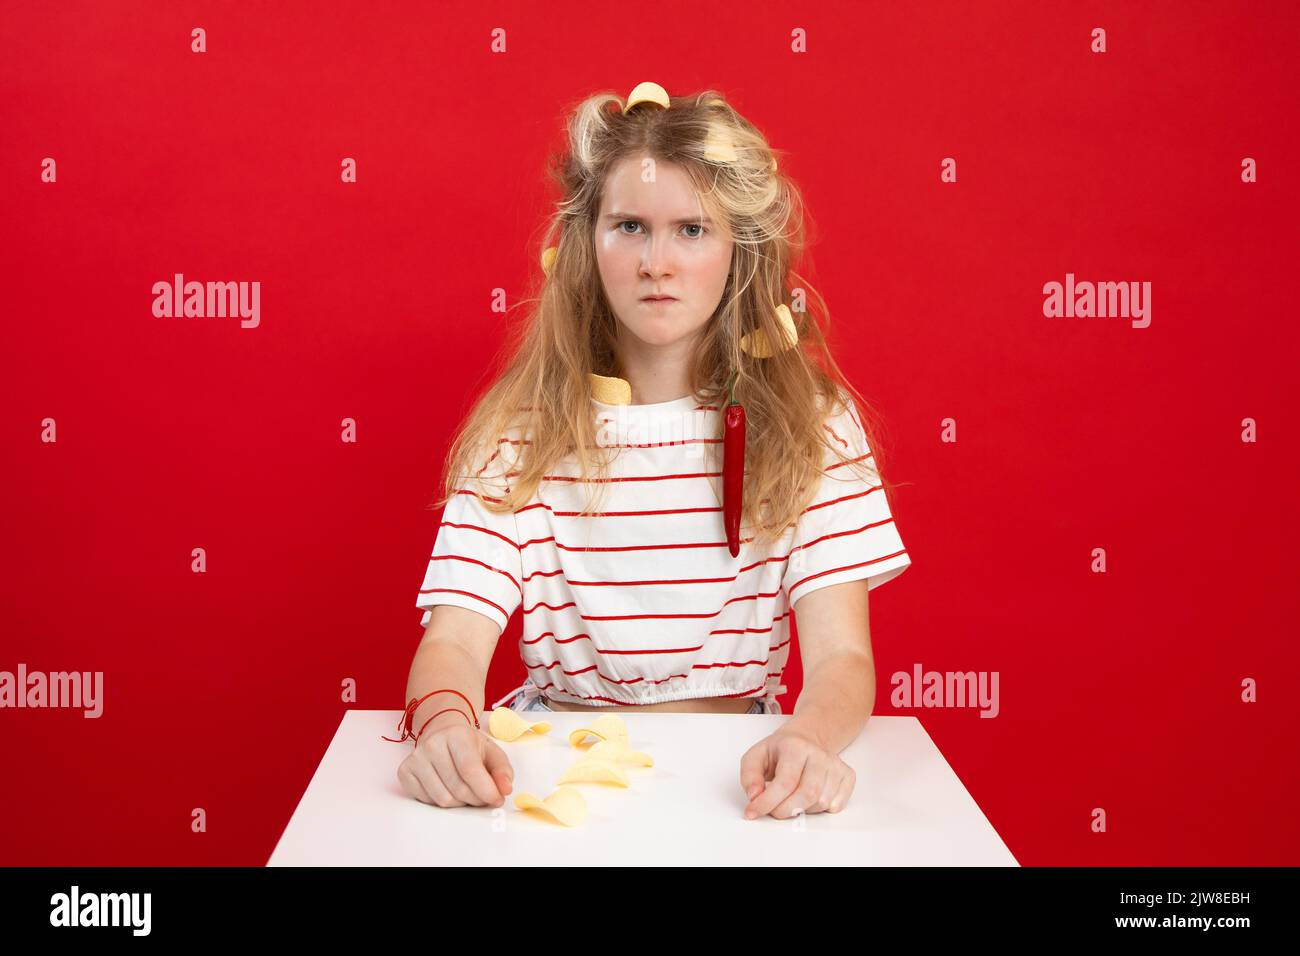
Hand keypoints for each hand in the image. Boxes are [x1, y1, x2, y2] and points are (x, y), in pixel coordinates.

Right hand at [396, 718, 513, 808]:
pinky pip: (426, 800)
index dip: (486, 790)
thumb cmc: (469, 745)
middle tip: (483, 797)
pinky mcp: (405, 771)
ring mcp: (415, 758)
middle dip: (476, 799)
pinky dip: (441, 801)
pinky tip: (447, 788)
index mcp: (457, 734)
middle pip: (458, 788)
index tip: (497, 799)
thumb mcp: (492, 752)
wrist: (442, 731)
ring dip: (460, 803)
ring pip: (442, 799)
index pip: (470, 769)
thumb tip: (505, 790)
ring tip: (466, 791)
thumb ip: (503, 771)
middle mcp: (432, 744)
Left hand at [738, 724, 854, 819]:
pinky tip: (809, 799)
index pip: (785, 782)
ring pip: (822, 802)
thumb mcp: (756, 756)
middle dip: (785, 810)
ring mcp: (836, 764)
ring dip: (802, 810)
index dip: (768, 802)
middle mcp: (819, 754)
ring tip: (792, 800)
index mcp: (795, 746)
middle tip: (774, 810)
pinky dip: (821, 810)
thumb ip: (750, 776)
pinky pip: (837, 805)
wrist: (805, 740)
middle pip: (807, 795)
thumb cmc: (780, 752)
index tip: (753, 812)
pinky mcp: (847, 775)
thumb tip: (755, 797)